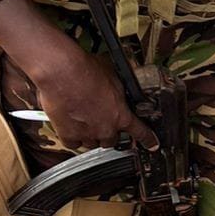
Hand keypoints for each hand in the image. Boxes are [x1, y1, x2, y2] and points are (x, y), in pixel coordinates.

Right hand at [34, 46, 158, 150]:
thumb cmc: (87, 71)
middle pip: (111, 140)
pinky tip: (72, 127)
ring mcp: (87, 134)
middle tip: (102, 121)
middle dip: (109, 132)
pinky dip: (74, 137)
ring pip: (92, 143)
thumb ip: (118, 87)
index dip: (147, 139)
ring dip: (91, 135)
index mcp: (121, 115)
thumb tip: (119, 84)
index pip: (140, 131)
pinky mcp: (68, 135)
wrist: (63, 73)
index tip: (152, 144)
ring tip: (85, 120)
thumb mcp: (114, 75)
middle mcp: (106, 129)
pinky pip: (73, 144)